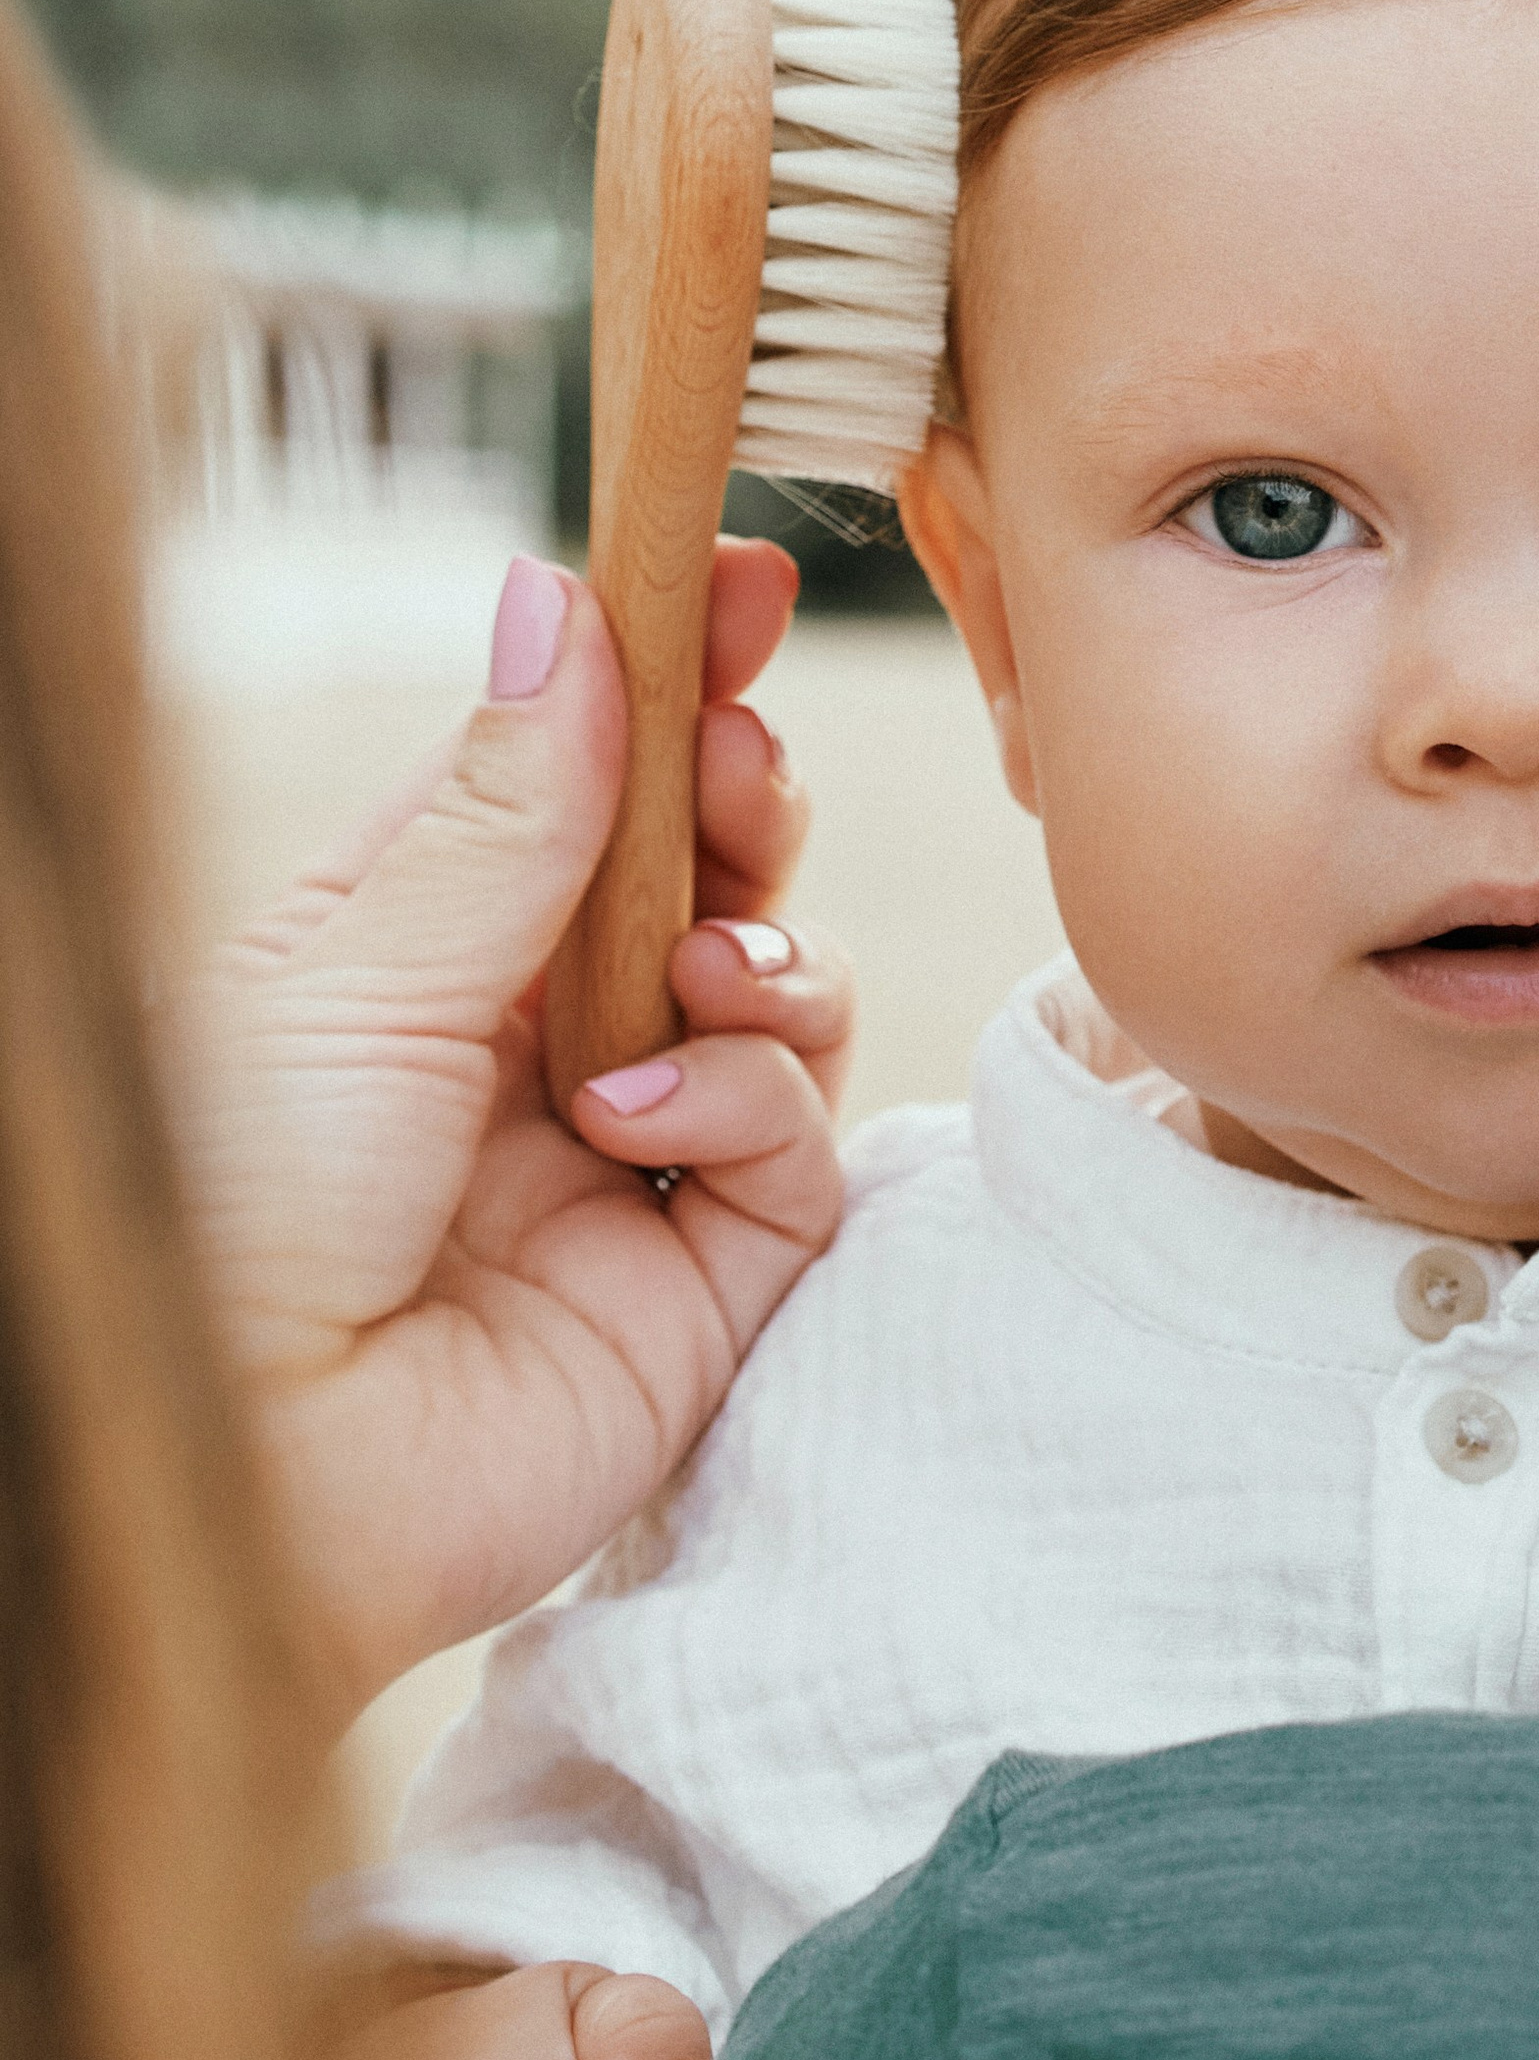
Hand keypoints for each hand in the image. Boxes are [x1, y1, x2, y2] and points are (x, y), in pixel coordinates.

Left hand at [179, 539, 855, 1731]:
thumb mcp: (355, 973)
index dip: (656, 683)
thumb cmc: (224, 1211)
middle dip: (740, 802)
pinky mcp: (699, 1291)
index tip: (733, 583)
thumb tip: (555, 605)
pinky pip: (792, 1151)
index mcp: (415, 952)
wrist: (236, 1476)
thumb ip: (500, 810)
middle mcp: (529, 1049)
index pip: (568, 784)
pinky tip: (645, 1112)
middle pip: (697, 878)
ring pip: (777, 1002)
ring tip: (706, 962)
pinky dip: (748, 1097)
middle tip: (742, 766)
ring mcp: (621, 1169)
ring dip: (765, 949)